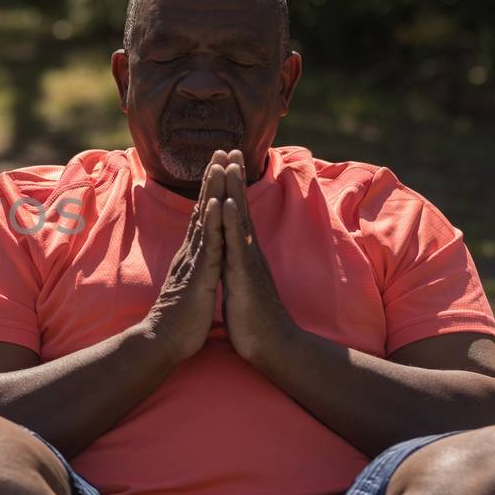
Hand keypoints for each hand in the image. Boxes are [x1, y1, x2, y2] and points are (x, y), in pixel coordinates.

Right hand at [144, 156, 225, 364]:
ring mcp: (194, 261)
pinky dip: (215, 222)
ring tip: (220, 164)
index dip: (212, 189)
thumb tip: (199, 264)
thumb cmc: (180, 322)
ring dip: (214, 190)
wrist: (164, 342)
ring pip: (206, 219)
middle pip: (204, 207)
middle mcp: (192, 251)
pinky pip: (210, 244)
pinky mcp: (200, 274)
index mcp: (194, 255)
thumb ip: (196, 271)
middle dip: (213, 178)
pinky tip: (220, 202)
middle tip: (220, 149)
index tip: (219, 165)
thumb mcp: (192, 289)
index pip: (204, 216)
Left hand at [219, 148, 298, 369]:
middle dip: (233, 177)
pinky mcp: (245, 275)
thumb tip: (228, 255)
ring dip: (234, 190)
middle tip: (228, 148)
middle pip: (239, 207)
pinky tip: (225, 204)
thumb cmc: (253, 319)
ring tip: (229, 164)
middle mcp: (248, 251)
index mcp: (243, 254)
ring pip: (240, 219)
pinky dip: (230, 223)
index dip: (229, 188)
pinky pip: (236, 244)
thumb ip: (234, 266)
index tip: (224, 162)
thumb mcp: (239, 285)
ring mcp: (248, 261)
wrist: (271, 346)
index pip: (234, 214)